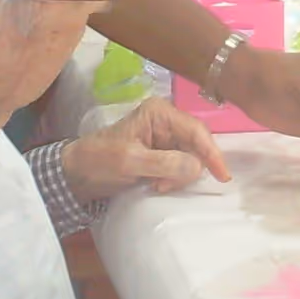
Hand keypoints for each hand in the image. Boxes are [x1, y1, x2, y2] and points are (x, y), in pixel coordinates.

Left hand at [62, 97, 229, 199]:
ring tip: (158, 185)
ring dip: (179, 176)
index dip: (212, 153)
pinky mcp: (162, 152)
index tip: (222, 176)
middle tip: (168, 185)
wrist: (76, 174)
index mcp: (160, 113)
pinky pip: (181, 165)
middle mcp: (166, 120)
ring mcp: (165, 136)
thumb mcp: (130, 162)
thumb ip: (164, 163)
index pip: (196, 131)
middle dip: (189, 167)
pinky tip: (158, 184)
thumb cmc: (99, 161)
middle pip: (197, 144)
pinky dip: (174, 178)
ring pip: (191, 157)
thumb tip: (197, 167)